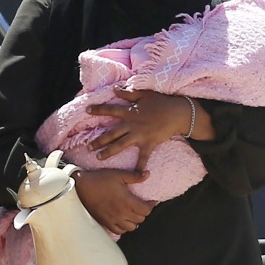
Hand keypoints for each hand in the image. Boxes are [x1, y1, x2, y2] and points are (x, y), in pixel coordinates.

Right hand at [73, 169, 154, 234]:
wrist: (82, 186)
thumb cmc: (100, 179)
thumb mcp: (119, 175)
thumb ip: (135, 176)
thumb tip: (147, 174)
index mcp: (127, 201)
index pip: (146, 210)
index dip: (151, 206)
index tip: (150, 201)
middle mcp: (122, 213)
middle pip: (141, 219)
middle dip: (143, 212)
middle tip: (140, 205)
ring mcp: (113, 219)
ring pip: (131, 227)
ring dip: (134, 221)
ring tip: (132, 213)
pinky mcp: (105, 222)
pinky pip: (119, 231)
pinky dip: (123, 228)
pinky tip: (122, 220)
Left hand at [87, 89, 206, 171]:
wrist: (178, 112)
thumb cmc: (161, 102)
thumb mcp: (144, 94)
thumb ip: (128, 92)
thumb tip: (114, 88)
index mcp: (129, 112)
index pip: (110, 110)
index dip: (98, 110)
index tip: (87, 110)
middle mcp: (131, 125)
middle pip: (111, 133)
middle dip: (99, 140)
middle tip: (88, 146)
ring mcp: (139, 135)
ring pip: (120, 145)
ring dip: (109, 151)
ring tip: (98, 157)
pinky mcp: (149, 143)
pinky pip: (143, 157)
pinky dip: (140, 166)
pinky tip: (136, 175)